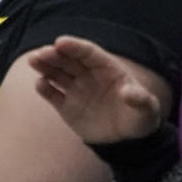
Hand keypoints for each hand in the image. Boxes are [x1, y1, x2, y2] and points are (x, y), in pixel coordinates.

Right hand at [30, 35, 167, 143]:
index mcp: (106, 68)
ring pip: (56, 73)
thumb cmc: (140, 117)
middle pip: (68, 60)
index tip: (60, 42)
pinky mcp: (66, 106)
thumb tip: (129, 92)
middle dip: (54, 55)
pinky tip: (41, 84)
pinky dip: (45, 88)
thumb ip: (140, 99)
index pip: (88, 53)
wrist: (128, 139)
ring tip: (33, 61)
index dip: (74, 46)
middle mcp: (88, 75)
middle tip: (41, 53)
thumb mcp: (147, 109)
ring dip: (44, 66)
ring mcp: (76, 90)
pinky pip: (52, 95)